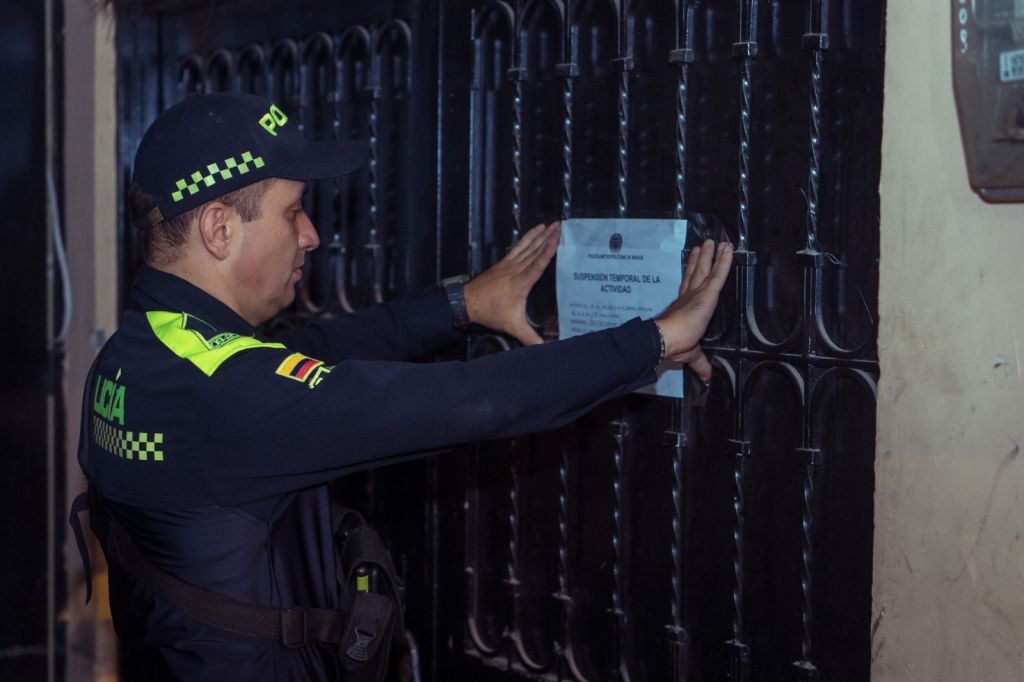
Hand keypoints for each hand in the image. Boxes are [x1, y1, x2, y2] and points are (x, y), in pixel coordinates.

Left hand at [463, 221, 560, 344]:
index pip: (537, 264)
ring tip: (550, 224)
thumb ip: (529, 336)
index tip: (557, 238)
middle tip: (559, 225)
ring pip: (526, 246)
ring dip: (538, 235)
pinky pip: (517, 248)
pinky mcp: (503, 263)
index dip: (548, 251)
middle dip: (547, 237)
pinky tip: (533, 232)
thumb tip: (545, 348)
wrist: (467, 303)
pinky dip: (526, 238)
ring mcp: (508, 265)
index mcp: (520, 283)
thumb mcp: (511, 325)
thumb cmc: (490, 312)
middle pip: (534, 250)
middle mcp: (515, 270)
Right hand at [655, 239, 732, 380]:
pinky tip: (728, 250)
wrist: (665, 339)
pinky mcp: (706, 294)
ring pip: (706, 269)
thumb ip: (700, 362)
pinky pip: (718, 274)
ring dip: (711, 255)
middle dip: (700, 259)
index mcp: (682, 307)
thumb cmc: (674, 345)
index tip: (693, 261)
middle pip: (696, 273)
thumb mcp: (691, 354)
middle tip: (703, 246)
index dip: (691, 273)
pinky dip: (723, 261)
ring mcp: (697, 293)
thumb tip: (707, 376)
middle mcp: (688, 296)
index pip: (688, 286)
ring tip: (714, 242)